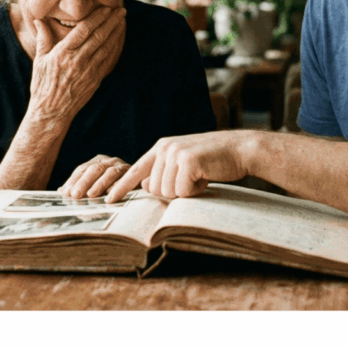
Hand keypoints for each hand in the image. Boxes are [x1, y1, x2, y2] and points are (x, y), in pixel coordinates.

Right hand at [27, 5, 125, 126]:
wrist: (51, 112)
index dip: (96, 17)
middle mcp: (78, 60)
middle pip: (99, 36)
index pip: (83, 30)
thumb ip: (43, 38)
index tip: (106, 8)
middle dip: (111, 21)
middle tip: (120, 10)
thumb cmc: (42, 85)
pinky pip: (108, 61)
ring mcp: (89, 71)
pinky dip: (115, 48)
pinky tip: (119, 40)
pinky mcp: (95, 80)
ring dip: (116, 32)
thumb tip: (39, 20)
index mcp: (63, 53)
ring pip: (106, 47)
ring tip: (122, 21)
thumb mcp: (39, 60)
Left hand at [58, 154, 129, 198]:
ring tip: (91, 195)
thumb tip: (61, 191)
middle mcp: (109, 161)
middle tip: (75, 195)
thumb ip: (80, 187)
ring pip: (109, 172)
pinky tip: (111, 194)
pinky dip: (118, 186)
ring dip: (99, 184)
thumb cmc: (113, 187)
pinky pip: (126, 179)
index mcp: (98, 162)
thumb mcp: (95, 185)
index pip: (82, 169)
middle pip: (94, 169)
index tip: (66, 193)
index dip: (74, 180)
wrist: (141, 183)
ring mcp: (122, 166)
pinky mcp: (134, 174)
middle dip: (83, 182)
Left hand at [105, 132, 253, 202]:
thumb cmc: (213, 159)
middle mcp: (165, 148)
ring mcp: (176, 153)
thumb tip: (145, 185)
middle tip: (192, 180)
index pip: (135, 169)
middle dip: (173, 193)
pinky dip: (195, 191)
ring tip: (199, 177)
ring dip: (185, 192)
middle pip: (154, 189)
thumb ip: (164, 172)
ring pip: (167, 192)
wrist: (240, 149)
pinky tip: (205, 177)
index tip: (108, 199)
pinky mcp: (188, 160)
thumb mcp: (184, 162)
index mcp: (161, 147)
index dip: (121, 186)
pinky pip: (182, 191)